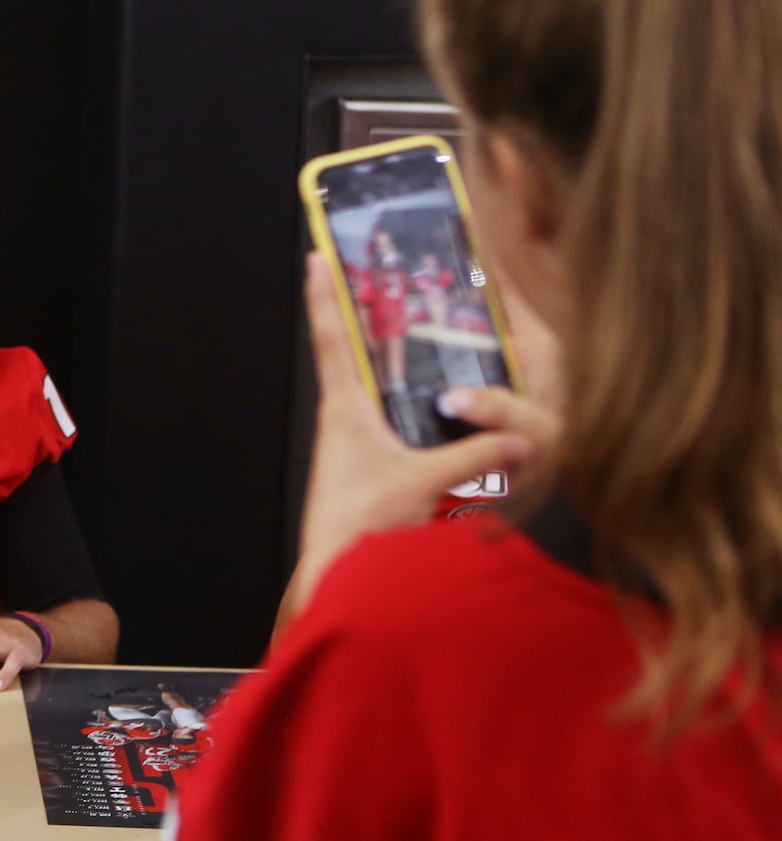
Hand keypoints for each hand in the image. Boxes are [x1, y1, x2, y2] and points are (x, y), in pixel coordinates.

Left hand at [285, 253, 536, 622]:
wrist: (338, 583)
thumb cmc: (362, 528)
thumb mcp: (422, 483)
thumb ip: (476, 454)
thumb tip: (525, 437)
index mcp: (344, 410)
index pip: (332, 338)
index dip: (324, 295)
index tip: (315, 257)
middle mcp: (343, 423)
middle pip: (353, 357)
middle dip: (365, 321)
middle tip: (380, 283)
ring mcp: (353, 449)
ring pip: (375, 393)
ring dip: (391, 368)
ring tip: (418, 336)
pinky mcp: (369, 474)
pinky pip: (393, 427)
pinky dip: (412, 411)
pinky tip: (443, 410)